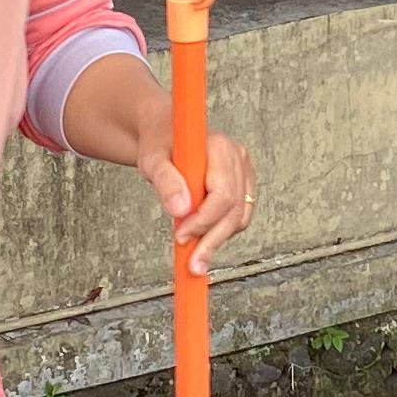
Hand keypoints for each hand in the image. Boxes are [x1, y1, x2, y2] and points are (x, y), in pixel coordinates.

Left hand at [139, 127, 256, 276]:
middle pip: (234, 210)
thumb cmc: (160, 142)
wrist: (166, 133)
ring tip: (194, 257)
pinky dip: (221, 232)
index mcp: (220, 147)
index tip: (181, 236)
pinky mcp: (243, 185)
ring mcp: (244, 172)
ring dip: (217, 240)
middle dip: (212, 240)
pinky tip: (202, 241)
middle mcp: (238, 158)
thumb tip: (180, 210)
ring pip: (239, 218)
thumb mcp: (152, 159)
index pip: (222, 194)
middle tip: (192, 263)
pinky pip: (238, 217)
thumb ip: (166, 182)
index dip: (204, 220)